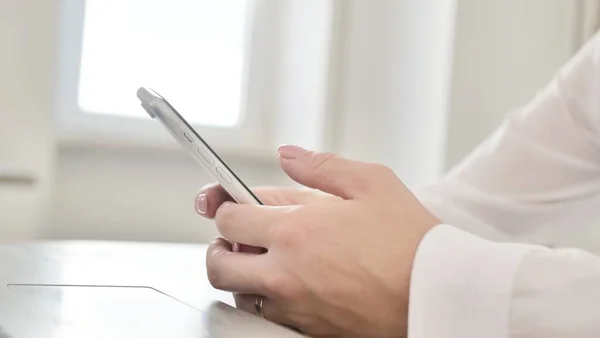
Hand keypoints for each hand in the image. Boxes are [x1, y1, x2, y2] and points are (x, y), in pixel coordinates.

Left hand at [196, 145, 440, 336]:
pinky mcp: (307, 329)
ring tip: (268, 259)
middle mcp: (284, 272)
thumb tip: (287, 155)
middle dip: (222, 246)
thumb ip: (321, 165)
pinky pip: (266, 315)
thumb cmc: (410, 240)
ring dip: (243, 273)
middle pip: (218, 264)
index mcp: (295, 230)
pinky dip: (267, 298)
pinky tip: (292, 282)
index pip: (229, 216)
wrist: (436, 295)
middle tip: (239, 237)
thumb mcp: (372, 183)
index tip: (231, 202)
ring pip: (239, 293)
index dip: (225, 205)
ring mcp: (293, 306)